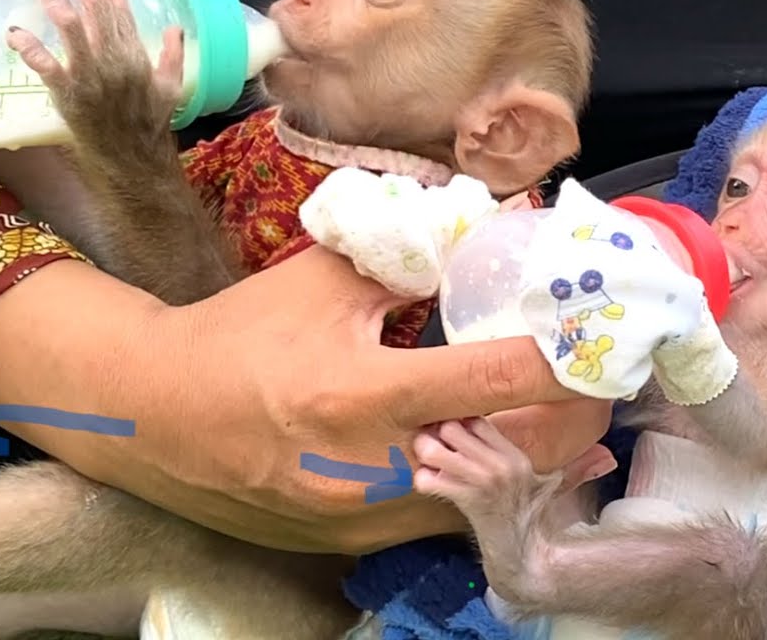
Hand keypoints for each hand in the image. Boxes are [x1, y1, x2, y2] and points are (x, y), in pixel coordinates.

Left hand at [7, 0, 182, 139]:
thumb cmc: (149, 126)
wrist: (133, 161)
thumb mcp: (171, 89)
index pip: (120, 9)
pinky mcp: (68, 94)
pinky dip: (29, 46)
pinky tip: (16, 32)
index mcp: (136, 55)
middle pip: (94, 7)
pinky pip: (45, 64)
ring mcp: (89, 76)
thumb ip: (173, 56)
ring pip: (68, 25)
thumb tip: (175, 29)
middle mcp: (113, 60)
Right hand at [161, 246, 614, 551]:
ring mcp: (363, 517)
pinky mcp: (353, 540)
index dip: (560, 362)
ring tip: (558, 420)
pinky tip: (493, 453)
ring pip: (480, 496)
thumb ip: (405, 257)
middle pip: (507, 457)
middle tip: (597, 389)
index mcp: (363, 394)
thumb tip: (483, 226)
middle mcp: (370, 469)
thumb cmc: (240, 337)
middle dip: (565, 424)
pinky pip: (439, 516)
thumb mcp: (320, 281)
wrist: (159, 415)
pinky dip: (477, 484)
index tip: (608, 345)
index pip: (490, 378)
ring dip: (526, 459)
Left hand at [414, 417, 613, 526]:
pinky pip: (433, 481)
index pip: (476, 419)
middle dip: (434, 433)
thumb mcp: (550, 486)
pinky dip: (424, 481)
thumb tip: (604, 456)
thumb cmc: (533, 521)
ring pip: (436, 449)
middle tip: (427, 442)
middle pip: (452, 426)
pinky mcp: (471, 501)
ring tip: (424, 461)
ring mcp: (486, 482)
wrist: (527, 560)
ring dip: (425, 455)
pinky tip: (427, 485)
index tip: (444, 429)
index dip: (456, 420)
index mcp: (516, 456)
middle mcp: (503, 463)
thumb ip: (570, 464)